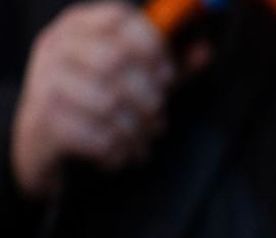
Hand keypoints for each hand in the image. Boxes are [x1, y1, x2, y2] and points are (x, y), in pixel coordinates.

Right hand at [11, 1, 173, 198]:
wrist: (43, 140)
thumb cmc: (96, 102)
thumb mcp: (134, 79)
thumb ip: (169, 67)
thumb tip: (205, 51)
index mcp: (80, 26)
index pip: (120, 19)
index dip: (153, 47)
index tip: (168, 75)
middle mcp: (57, 47)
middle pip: (116, 61)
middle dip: (148, 97)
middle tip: (158, 116)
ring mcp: (45, 82)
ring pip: (109, 104)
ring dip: (137, 130)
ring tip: (143, 140)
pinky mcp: (44, 121)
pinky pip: (96, 137)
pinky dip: (118, 151)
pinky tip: (122, 154)